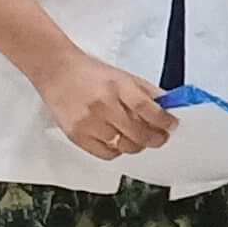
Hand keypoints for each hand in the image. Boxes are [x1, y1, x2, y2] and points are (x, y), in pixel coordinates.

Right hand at [34, 53, 177, 160]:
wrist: (56, 72)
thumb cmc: (90, 73)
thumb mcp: (123, 76)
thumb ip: (147, 92)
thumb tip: (169, 106)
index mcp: (118, 87)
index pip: (147, 108)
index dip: (163, 120)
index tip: (171, 125)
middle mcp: (103, 105)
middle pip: (138, 132)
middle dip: (155, 138)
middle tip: (160, 137)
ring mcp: (89, 123)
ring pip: (124, 146)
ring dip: (137, 145)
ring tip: (139, 138)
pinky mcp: (77, 136)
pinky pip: (106, 154)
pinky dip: (117, 151)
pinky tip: (119, 142)